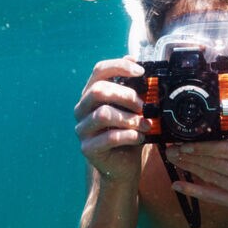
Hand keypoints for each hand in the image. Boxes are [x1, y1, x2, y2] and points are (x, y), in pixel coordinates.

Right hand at [73, 57, 149, 183]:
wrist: (123, 165)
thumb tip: (138, 62)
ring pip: (103, 114)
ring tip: (145, 125)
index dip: (120, 66)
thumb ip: (134, 88)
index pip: (99, 70)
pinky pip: (109, 137)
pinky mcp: (87, 148)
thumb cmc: (128, 132)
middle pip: (98, 90)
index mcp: (91, 93)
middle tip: (143, 106)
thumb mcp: (133, 108)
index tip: (141, 71)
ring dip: (130, 118)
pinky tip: (139, 138)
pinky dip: (130, 136)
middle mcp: (82, 109)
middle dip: (126, 95)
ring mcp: (82, 129)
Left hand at [164, 100, 227, 216]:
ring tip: (173, 159)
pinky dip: (194, 191)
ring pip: (211, 178)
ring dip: (189, 168)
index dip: (205, 147)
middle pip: (216, 163)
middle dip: (191, 156)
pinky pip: (212, 197)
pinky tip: (178, 185)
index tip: (186, 141)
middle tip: (171, 148)